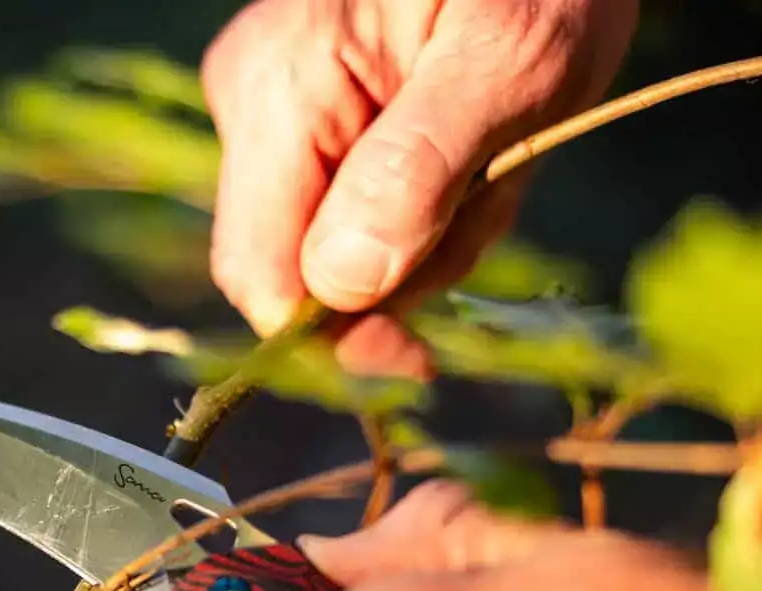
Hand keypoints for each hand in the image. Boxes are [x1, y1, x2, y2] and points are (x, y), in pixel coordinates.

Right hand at [202, 0, 638, 370]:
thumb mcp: (507, 61)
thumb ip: (415, 170)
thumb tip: (340, 284)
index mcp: (280, 88)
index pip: (259, 271)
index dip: (330, 336)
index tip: (419, 358)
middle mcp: (254, 103)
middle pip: (297, 271)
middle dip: (399, 272)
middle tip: (489, 201)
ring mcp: (279, 113)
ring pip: (334, 251)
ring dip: (428, 239)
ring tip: (494, 160)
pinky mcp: (311, 123)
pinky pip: (354, 214)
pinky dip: (426, 212)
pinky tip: (472, 156)